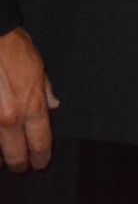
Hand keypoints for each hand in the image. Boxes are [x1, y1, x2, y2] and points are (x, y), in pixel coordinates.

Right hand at [0, 27, 56, 172]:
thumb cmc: (14, 49)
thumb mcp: (39, 68)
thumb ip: (46, 91)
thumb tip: (53, 105)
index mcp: (32, 105)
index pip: (41, 140)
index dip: (41, 156)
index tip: (41, 163)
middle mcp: (10, 117)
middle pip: (15, 153)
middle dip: (19, 163)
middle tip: (21, 167)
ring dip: (0, 156)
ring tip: (3, 161)